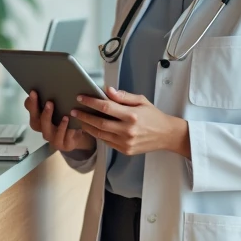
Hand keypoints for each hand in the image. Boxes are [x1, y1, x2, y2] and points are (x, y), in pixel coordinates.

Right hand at [24, 91, 95, 154]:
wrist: (79, 133)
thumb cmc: (66, 115)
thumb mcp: (60, 105)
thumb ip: (52, 96)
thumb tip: (53, 83)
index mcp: (39, 117)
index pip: (30, 109)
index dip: (31, 102)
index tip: (34, 91)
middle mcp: (42, 128)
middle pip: (36, 121)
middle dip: (39, 109)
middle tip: (48, 100)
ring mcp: (51, 138)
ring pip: (47, 131)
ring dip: (50, 119)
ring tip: (58, 110)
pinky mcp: (62, 145)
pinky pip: (62, 138)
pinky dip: (65, 129)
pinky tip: (69, 120)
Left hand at [70, 87, 189, 156]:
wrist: (166, 135)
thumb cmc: (153, 115)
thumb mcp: (141, 100)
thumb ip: (123, 96)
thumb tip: (107, 90)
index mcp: (131, 115)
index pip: (105, 107)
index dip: (90, 102)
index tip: (80, 98)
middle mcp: (127, 130)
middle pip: (99, 122)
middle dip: (84, 116)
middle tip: (73, 110)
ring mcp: (125, 142)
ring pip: (100, 134)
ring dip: (87, 126)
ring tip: (79, 119)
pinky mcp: (125, 150)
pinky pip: (106, 142)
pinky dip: (97, 135)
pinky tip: (92, 128)